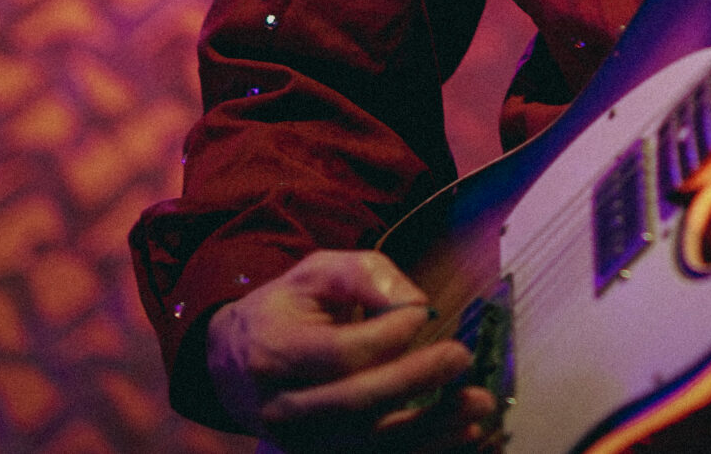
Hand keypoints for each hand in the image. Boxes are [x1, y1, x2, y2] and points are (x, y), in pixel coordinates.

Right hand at [204, 250, 493, 450]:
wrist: (232, 363)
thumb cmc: (286, 311)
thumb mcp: (315, 274)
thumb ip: (363, 276)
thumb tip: (414, 302)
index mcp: (274, 351)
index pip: (340, 354)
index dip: (388, 335)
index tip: (421, 314)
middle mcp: (281, 406)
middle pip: (356, 403)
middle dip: (415, 380)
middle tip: (460, 356)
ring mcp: (297, 442)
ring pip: (368, 443)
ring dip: (431, 428)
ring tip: (478, 405)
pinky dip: (424, 449)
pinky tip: (463, 435)